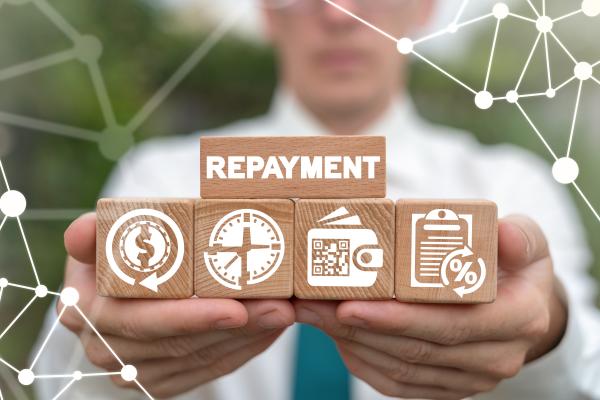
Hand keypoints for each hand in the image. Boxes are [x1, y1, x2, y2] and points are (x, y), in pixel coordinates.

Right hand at [59, 213, 293, 398]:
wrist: (128, 280)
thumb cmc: (123, 248)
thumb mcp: (108, 232)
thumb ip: (98, 230)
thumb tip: (79, 232)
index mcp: (86, 310)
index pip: (140, 319)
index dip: (188, 317)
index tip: (235, 308)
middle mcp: (106, 348)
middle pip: (178, 344)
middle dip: (234, 327)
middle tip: (280, 307)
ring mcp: (134, 370)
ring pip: (200, 359)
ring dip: (247, 337)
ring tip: (284, 312)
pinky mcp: (160, 380)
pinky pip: (208, 369)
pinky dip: (244, 349)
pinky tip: (270, 328)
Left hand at [295, 215, 566, 399]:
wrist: (521, 305)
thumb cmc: (515, 265)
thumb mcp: (526, 241)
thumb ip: (517, 236)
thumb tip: (502, 232)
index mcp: (518, 320)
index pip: (451, 325)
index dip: (398, 319)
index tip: (351, 304)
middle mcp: (496, 358)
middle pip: (416, 350)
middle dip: (358, 327)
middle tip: (313, 303)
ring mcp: (470, 378)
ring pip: (400, 369)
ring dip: (351, 342)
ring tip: (313, 313)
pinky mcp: (447, 386)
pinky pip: (397, 383)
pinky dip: (362, 360)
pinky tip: (336, 335)